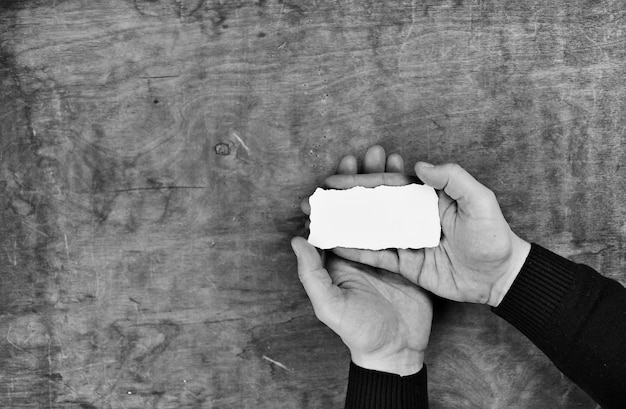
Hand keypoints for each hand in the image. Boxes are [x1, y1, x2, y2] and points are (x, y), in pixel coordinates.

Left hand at [293, 146, 432, 375]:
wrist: (397, 351)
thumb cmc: (359, 332)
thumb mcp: (330, 306)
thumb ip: (312, 275)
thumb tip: (296, 239)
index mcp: (336, 258)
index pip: (330, 219)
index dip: (332, 195)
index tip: (335, 172)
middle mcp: (358, 249)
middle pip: (356, 207)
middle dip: (359, 180)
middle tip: (364, 154)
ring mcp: (384, 250)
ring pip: (380, 208)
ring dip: (382, 183)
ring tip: (388, 156)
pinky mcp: (407, 255)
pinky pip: (404, 223)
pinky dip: (406, 201)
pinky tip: (411, 182)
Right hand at [325, 149, 530, 306]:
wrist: (500, 277)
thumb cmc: (493, 236)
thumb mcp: (480, 202)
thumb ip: (453, 179)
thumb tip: (418, 166)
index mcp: (425, 197)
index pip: (387, 185)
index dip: (359, 182)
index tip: (333, 180)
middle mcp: (411, 216)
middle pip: (372, 205)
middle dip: (344, 200)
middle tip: (315, 199)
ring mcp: (407, 240)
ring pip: (370, 229)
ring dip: (345, 224)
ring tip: (317, 220)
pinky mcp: (406, 264)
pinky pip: (377, 255)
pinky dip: (357, 250)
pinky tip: (335, 245)